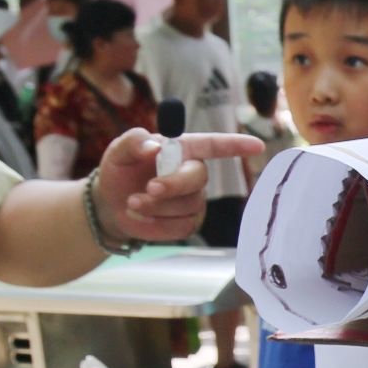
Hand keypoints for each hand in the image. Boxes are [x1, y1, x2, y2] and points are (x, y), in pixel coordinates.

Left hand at [95, 128, 263, 242]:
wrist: (110, 204)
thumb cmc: (119, 171)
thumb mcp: (118, 151)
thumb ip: (133, 142)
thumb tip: (153, 146)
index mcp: (182, 149)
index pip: (214, 145)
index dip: (236, 145)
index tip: (257, 146)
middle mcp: (193, 173)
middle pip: (199, 177)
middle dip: (174, 184)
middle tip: (149, 188)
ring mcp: (194, 200)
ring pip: (188, 204)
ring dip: (157, 206)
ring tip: (132, 203)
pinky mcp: (188, 223)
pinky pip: (182, 226)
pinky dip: (157, 223)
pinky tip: (141, 216)